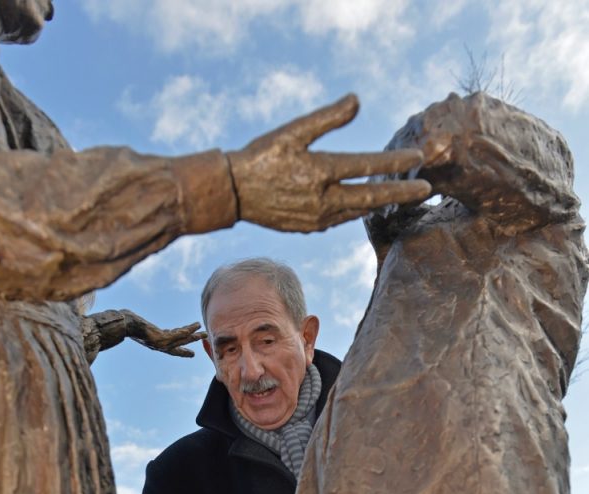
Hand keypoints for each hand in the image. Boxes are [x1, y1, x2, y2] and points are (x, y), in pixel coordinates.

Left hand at [82, 309, 204, 362]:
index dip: (182, 351)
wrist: (122, 325)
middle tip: (205, 338)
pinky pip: (178, 334)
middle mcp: (159, 345)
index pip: (172, 347)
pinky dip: (187, 330)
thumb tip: (130, 319)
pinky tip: (194, 327)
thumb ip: (137, 326)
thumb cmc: (126, 324)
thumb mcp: (135, 325)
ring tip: (203, 332)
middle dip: (192, 341)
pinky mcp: (161, 338)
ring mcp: (161, 342)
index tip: (191, 353)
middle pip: (180, 343)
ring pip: (181, 338)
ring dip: (193, 335)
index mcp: (155, 343)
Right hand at [228, 94, 431, 232]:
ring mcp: (317, 218)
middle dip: (401, 192)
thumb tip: (357, 100)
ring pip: (359, 210)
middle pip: (372, 196)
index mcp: (320, 173)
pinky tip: (368, 204)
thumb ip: (328, 117)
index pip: (367, 166)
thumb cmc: (262, 156)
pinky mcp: (309, 228)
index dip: (394, 162)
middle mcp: (323, 200)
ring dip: (383, 202)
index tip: (417, 158)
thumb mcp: (293, 131)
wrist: (234, 192)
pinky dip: (360, 210)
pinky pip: (342, 219)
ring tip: (402, 195)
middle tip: (426, 189)